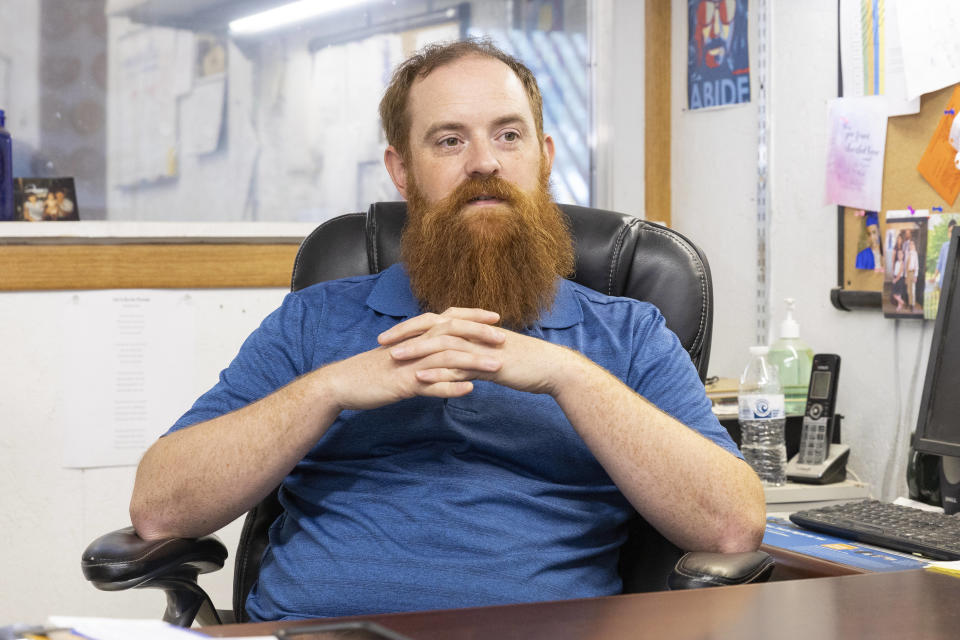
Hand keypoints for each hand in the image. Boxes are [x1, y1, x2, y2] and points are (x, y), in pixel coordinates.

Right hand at [323, 307, 506, 410]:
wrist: (344, 383)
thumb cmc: (373, 370)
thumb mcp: (401, 356)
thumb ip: (422, 350)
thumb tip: (441, 350)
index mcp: (416, 336)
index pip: (449, 319)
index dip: (473, 317)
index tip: (496, 317)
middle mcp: (415, 345)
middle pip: (452, 333)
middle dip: (480, 334)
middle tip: (504, 338)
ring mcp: (410, 364)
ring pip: (446, 359)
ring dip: (473, 362)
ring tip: (497, 367)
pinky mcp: (402, 383)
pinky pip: (430, 385)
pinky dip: (451, 387)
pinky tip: (471, 390)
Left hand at [381, 308, 578, 396]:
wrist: (550, 368)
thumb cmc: (524, 363)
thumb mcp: (492, 355)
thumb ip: (472, 354)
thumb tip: (454, 361)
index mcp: (472, 328)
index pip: (435, 322)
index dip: (412, 326)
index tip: (390, 335)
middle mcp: (473, 333)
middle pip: (432, 327)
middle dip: (405, 333)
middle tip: (381, 342)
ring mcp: (480, 347)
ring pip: (442, 345)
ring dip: (416, 351)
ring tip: (393, 359)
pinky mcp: (488, 364)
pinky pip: (458, 367)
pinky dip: (437, 372)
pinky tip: (419, 379)